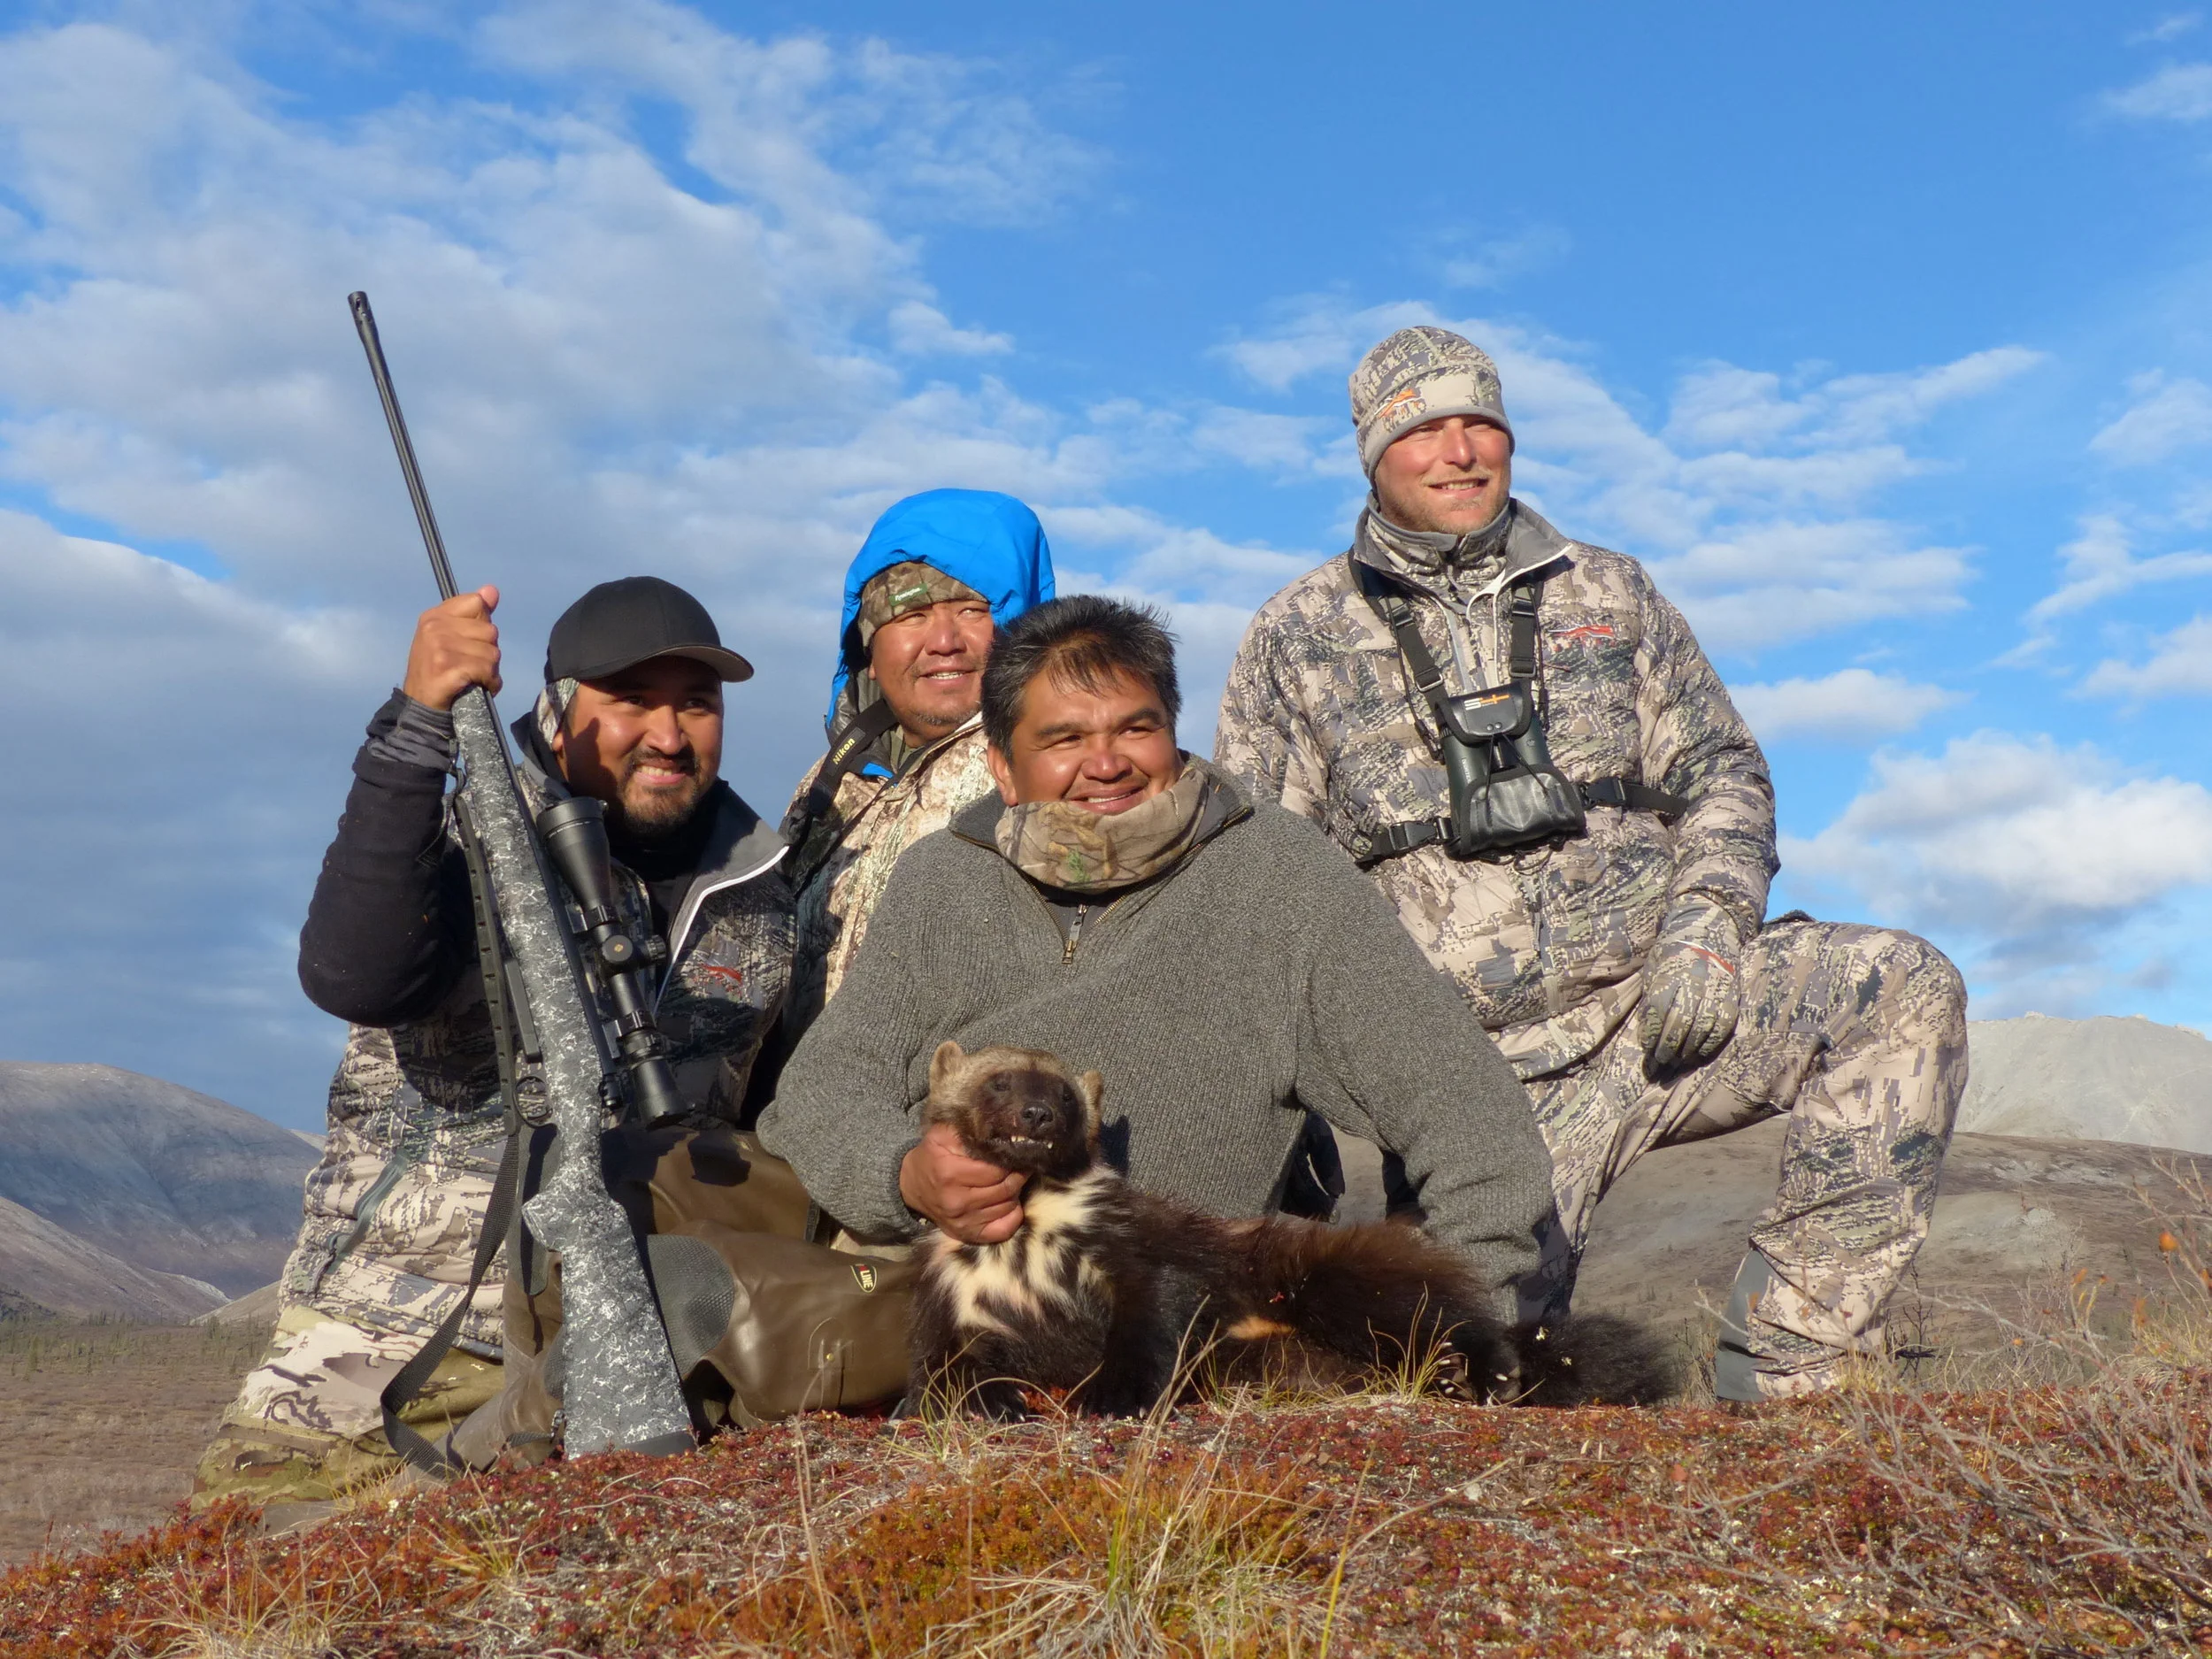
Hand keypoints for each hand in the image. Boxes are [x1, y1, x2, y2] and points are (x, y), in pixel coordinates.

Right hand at [401, 585, 501, 710]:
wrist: (421, 704)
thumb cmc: (439, 670)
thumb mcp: (449, 636)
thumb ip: (473, 613)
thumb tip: (492, 590)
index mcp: (434, 616)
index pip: (477, 603)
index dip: (481, 626)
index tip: (468, 641)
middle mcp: (435, 627)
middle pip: (490, 631)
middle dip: (487, 652)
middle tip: (469, 665)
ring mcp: (440, 647)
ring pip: (493, 653)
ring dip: (489, 671)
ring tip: (472, 677)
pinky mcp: (448, 668)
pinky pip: (488, 671)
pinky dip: (489, 683)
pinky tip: (476, 687)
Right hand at [899, 1122, 1025, 1244]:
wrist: (911, 1186)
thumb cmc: (931, 1157)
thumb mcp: (941, 1135)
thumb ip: (969, 1129)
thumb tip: (1003, 1128)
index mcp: (950, 1173)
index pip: (996, 1170)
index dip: (1010, 1160)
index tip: (1016, 1153)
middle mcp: (957, 1202)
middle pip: (1005, 1189)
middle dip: (1017, 1175)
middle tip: (1019, 1165)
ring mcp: (962, 1222)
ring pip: (1007, 1206)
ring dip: (1014, 1192)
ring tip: (1011, 1179)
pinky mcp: (967, 1234)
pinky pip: (1003, 1230)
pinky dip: (1012, 1216)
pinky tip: (1008, 1202)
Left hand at [1639, 903, 1742, 1070]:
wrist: (1710, 928)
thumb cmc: (1673, 952)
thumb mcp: (1655, 966)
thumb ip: (1652, 996)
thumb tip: (1647, 1033)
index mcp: (1670, 971)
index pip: (1658, 1009)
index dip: (1651, 1034)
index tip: (1646, 1050)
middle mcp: (1694, 980)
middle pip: (1680, 1022)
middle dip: (1668, 1047)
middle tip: (1660, 1062)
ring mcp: (1716, 988)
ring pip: (1702, 1027)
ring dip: (1688, 1051)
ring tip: (1677, 1062)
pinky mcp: (1732, 995)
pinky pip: (1723, 1026)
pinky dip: (1710, 1043)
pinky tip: (1699, 1053)